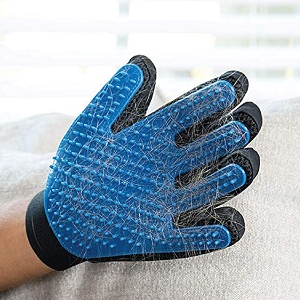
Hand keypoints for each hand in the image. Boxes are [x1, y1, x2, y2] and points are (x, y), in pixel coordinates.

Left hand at [26, 55, 261, 268]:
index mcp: (153, 138)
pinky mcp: (158, 235)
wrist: (59, 215)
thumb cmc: (74, 168)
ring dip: (225, 182)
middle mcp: (167, 169)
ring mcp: (166, 202)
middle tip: (240, 127)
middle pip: (206, 150)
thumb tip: (142, 62)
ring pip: (206, 191)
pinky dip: (209, 235)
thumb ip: (113, 98)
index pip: (188, 113)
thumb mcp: (89, 129)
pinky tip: (225, 228)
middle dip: (227, 138)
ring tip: (236, 169)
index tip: (231, 86)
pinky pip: (189, 237)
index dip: (210, 100)